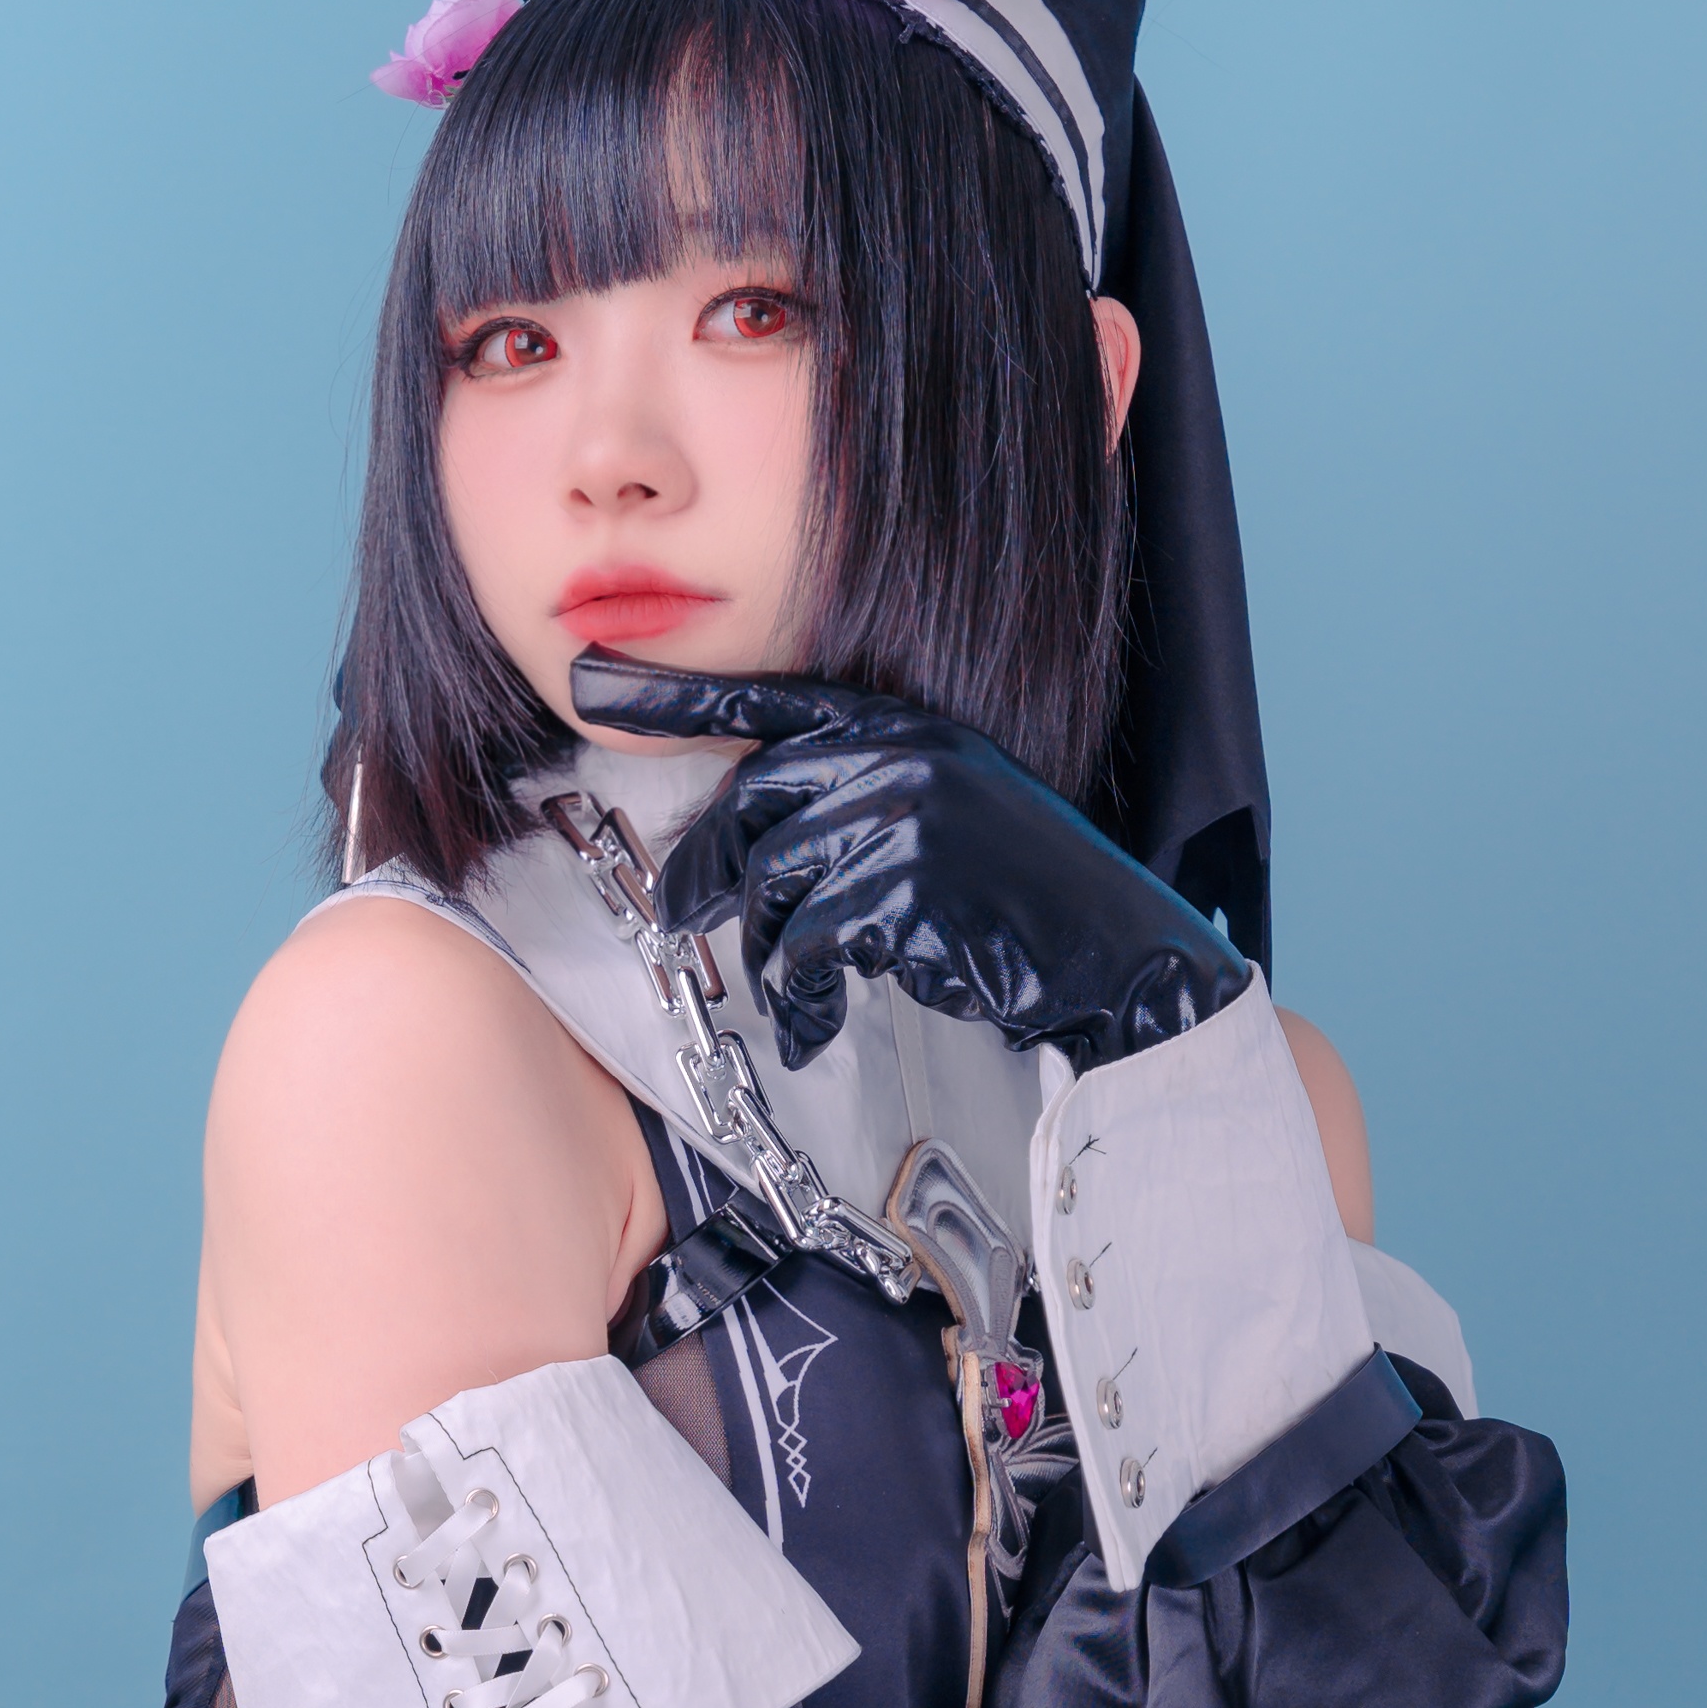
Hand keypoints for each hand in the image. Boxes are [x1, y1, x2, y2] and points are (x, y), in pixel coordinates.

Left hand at [569, 655, 1251, 1075]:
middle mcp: (898, 752)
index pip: (761, 699)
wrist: (1117, 952)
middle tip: (681, 918)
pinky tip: (822, 1026)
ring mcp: (904, 814)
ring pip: (771, 881)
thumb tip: (746, 834)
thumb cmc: (1019, 896)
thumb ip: (854, 794)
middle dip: (705, 872)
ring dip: (771, 953)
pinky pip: (806, 945)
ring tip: (803, 996)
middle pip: (749, 803)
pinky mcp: (906, 888)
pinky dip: (803, 1000)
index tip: (590, 681)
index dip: (669, 694)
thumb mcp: (940, 810)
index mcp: (901, 723)